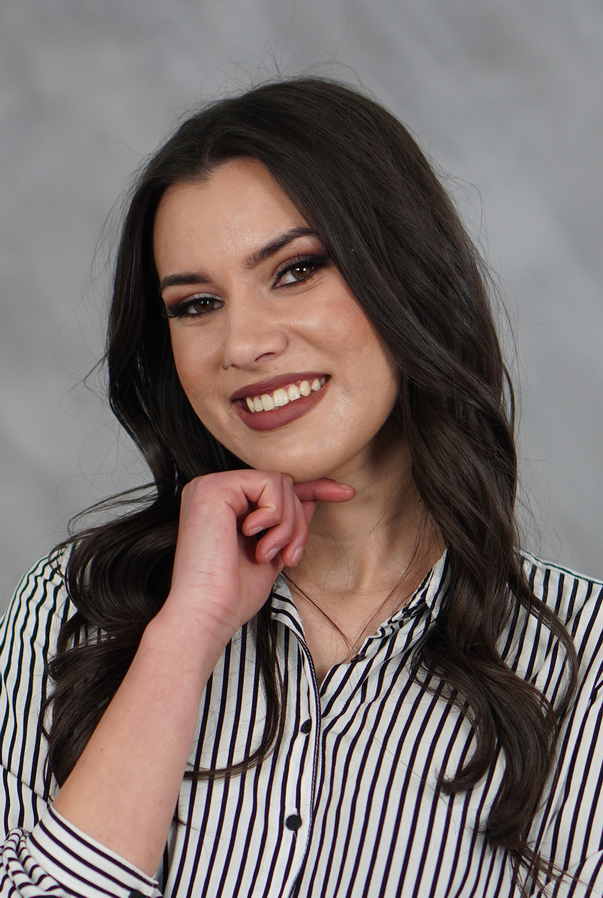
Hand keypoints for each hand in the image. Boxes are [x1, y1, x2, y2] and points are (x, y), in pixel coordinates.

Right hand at [162, 470, 354, 643]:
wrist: (208, 614)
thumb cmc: (233, 594)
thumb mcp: (271, 553)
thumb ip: (285, 524)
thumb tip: (310, 499)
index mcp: (224, 505)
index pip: (275, 488)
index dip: (314, 488)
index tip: (346, 493)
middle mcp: (215, 490)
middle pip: (283, 485)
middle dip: (298, 524)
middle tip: (287, 557)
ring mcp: (211, 486)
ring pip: (281, 483)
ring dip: (287, 525)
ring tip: (268, 553)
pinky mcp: (214, 488)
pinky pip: (270, 483)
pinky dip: (275, 515)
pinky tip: (254, 538)